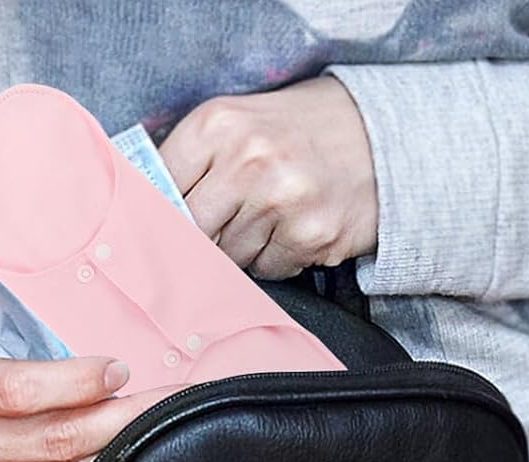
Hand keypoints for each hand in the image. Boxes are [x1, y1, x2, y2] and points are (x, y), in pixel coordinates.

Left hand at [158, 75, 377, 280]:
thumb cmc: (299, 133)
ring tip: (267, 220)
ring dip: (241, 249)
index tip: (158, 231)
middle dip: (198, 241)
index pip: (158, 189)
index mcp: (217, 124)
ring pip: (228, 256)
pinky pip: (267, 269)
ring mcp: (281, 200)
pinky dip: (275, 258)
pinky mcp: (310, 236)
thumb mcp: (240, 124)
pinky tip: (293, 230)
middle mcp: (247, 160)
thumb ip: (194, 162)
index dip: (157, 217)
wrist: (382, 136)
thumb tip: (146, 213)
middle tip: (212, 237)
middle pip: (190, 232)